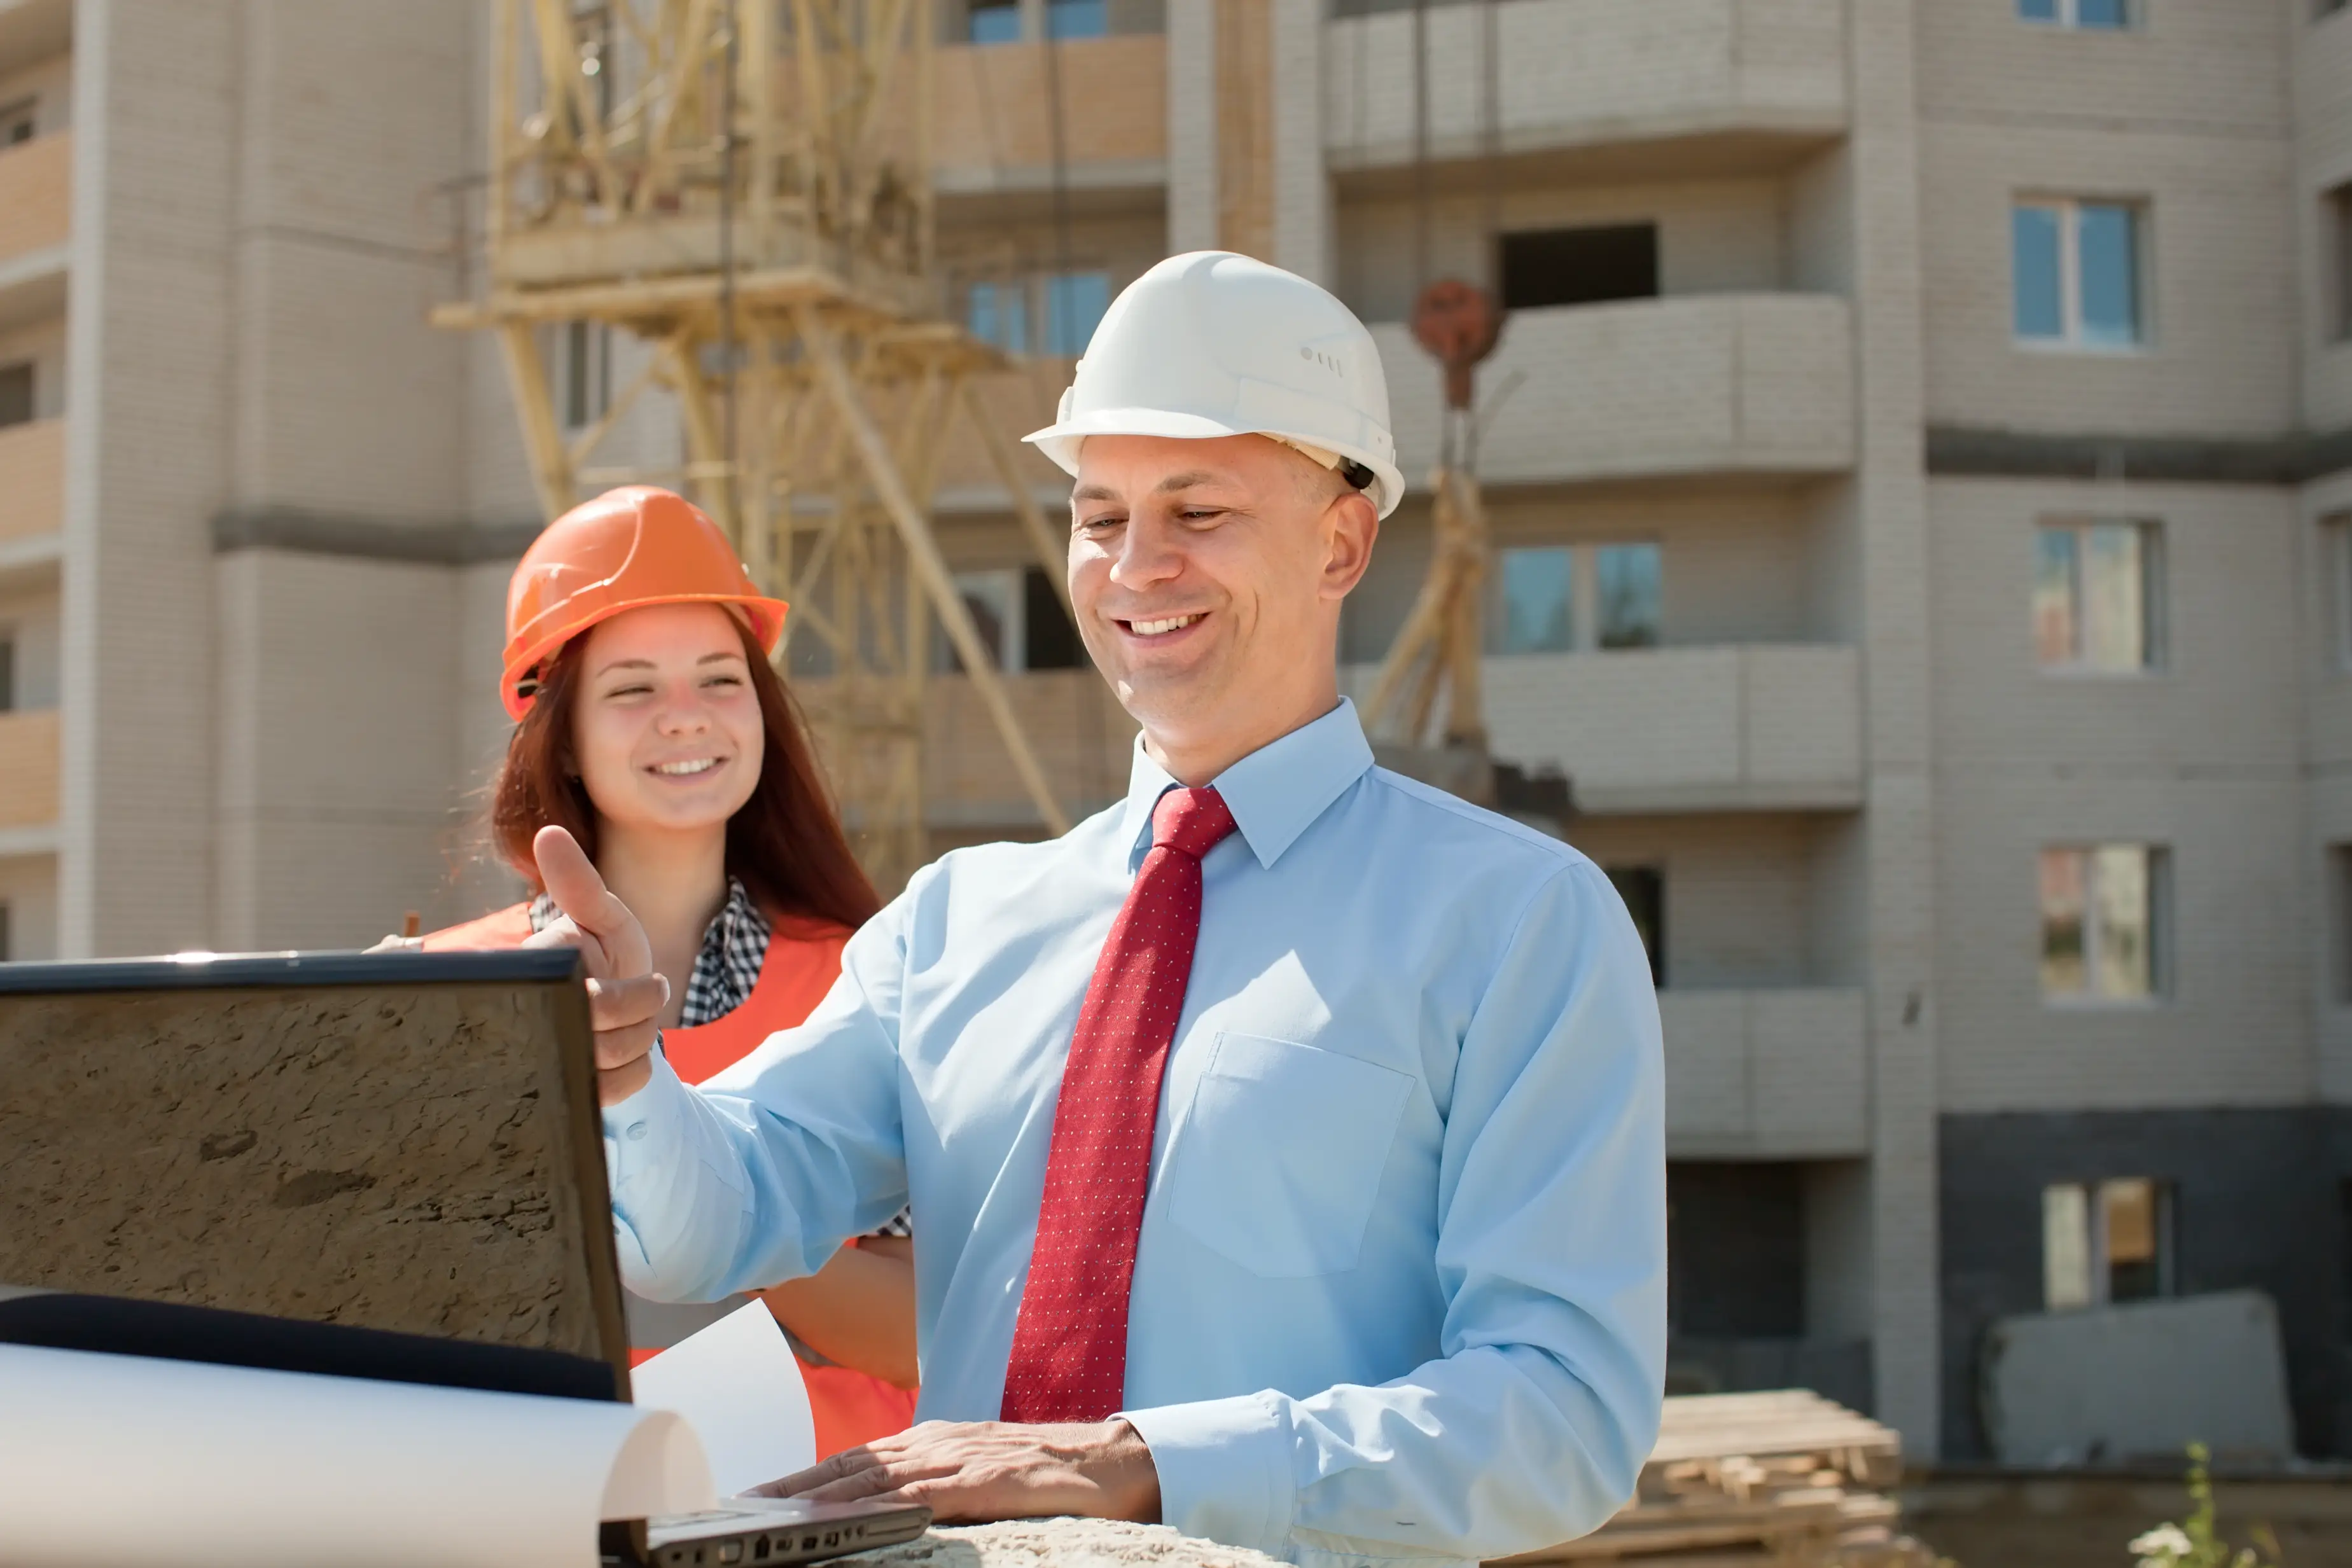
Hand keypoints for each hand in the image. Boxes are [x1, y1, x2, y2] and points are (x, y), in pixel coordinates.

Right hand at [528, 825, 667, 1103]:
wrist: (622, 1014)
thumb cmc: (605, 957)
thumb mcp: (602, 918)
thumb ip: (579, 883)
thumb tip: (548, 833)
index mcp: (535, 973)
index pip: (579, 997)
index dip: (614, 995)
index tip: (625, 976)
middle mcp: (530, 1019)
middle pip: (601, 1032)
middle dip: (637, 1011)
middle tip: (639, 993)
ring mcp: (542, 1061)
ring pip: (609, 1062)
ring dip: (638, 1040)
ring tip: (630, 1020)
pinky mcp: (562, 1094)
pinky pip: (613, 1090)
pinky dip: (634, 1072)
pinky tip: (622, 1054)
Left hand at [753, 1419, 1159, 1524]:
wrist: (1110, 1460)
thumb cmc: (1044, 1472)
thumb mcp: (977, 1470)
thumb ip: (932, 1483)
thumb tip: (881, 1505)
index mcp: (932, 1440)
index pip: (853, 1460)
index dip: (801, 1477)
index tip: (755, 1496)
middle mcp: (936, 1442)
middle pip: (849, 1465)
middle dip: (793, 1486)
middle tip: (743, 1506)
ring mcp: (958, 1459)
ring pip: (874, 1476)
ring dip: (820, 1495)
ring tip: (775, 1513)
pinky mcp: (983, 1480)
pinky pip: (920, 1496)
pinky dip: (878, 1505)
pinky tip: (848, 1517)